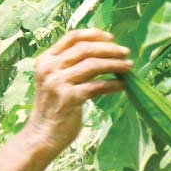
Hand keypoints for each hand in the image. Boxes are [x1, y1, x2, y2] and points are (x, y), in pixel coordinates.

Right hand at [25, 29, 131, 155]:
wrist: (41, 135)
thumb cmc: (52, 107)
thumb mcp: (54, 80)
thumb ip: (69, 65)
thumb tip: (101, 51)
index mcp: (45, 60)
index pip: (72, 38)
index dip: (94, 34)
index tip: (111, 38)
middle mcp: (50, 68)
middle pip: (85, 49)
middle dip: (109, 48)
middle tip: (126, 52)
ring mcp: (58, 83)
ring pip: (93, 65)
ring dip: (114, 64)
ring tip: (128, 66)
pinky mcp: (69, 98)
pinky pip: (97, 86)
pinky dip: (112, 84)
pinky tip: (122, 85)